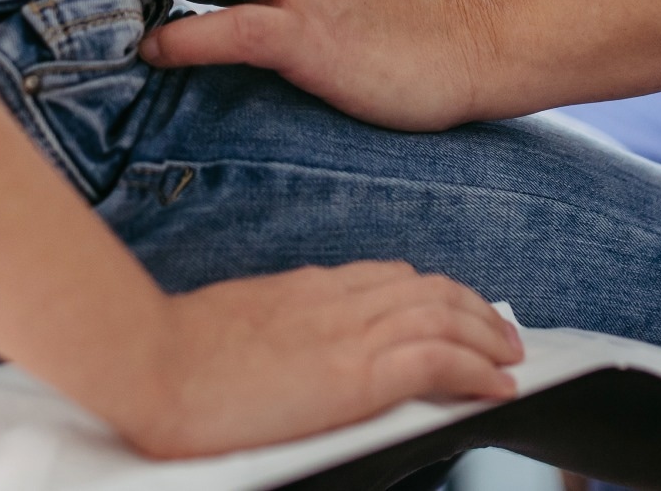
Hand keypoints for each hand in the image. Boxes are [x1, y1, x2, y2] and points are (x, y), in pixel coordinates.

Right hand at [117, 262, 520, 458]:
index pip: (385, 278)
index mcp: (303, 289)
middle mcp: (334, 300)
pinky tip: (497, 383)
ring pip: (444, 316)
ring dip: (487, 335)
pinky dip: (477, 368)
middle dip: (471, 308)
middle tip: (498, 331)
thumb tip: (273, 354)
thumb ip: (264, 331)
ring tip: (510, 356)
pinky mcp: (356, 375)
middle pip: (425, 290)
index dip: (427, 294)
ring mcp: (348, 334)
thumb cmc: (166, 355)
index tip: (446, 308)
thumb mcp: (226, 327)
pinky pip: (438, 360)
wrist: (149, 362)